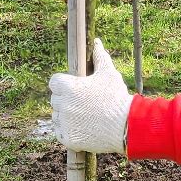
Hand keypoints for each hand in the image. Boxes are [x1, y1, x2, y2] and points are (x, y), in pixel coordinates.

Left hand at [48, 39, 132, 153]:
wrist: (126, 126)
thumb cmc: (117, 97)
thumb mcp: (109, 74)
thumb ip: (100, 57)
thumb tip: (96, 42)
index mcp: (68, 87)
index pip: (54, 82)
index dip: (64, 85)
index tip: (75, 89)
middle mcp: (62, 104)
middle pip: (55, 100)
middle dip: (66, 101)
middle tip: (84, 104)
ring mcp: (64, 123)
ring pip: (57, 117)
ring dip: (67, 117)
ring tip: (86, 117)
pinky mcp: (68, 138)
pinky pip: (61, 133)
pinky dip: (69, 132)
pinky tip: (83, 128)